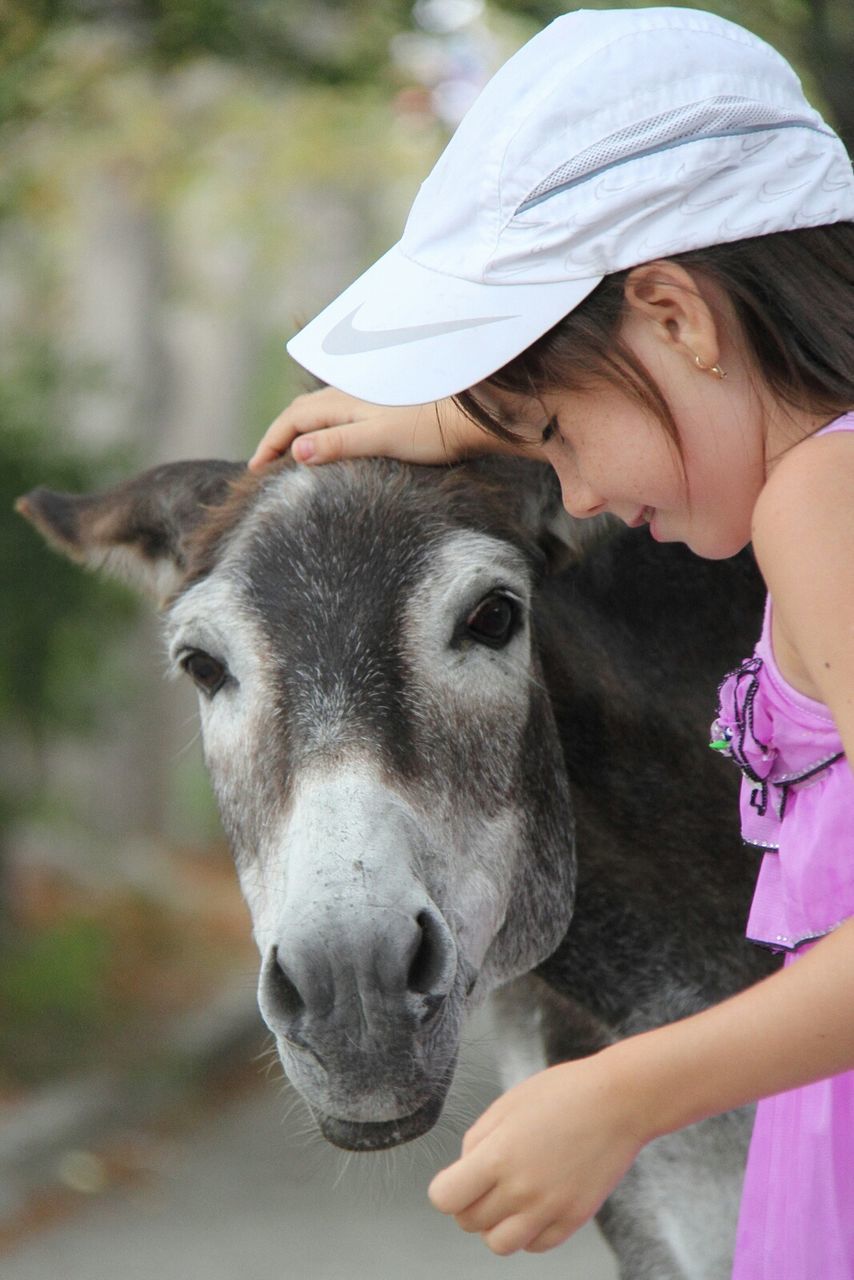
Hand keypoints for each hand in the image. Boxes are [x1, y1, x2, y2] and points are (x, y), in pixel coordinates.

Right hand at [248, 388, 496, 471]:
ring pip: (319, 413)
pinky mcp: (382, 409)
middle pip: (301, 413)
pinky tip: (330, 445)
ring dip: (299, 432)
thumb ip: (339, 444)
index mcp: (343, 401)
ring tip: (290, 457)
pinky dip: (321, 431)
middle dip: (279, 436)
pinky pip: (337, 417)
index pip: (291, 419)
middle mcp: (350, 395)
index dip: (269, 443)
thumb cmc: (430, 430)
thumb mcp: (380, 439)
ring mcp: (366, 400)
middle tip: (265, 465)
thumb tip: (297, 451)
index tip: (255, 469)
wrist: (470, 417)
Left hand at [428, 1054, 644, 1255]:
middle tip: (486, 1181)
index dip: (446, 1188)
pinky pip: (536, 1245)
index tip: (457, 1178)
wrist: (618, 1101)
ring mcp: (549, 1208)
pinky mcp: (574, 1218)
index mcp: (498, 1155)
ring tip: (508, 1197)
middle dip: (469, 1203)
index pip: (446, 1198)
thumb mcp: (507, 1104)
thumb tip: (463, 1172)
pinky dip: (528, 1231)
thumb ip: (476, 1141)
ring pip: (499, 1244)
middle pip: (469, 1222)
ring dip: (495, 1225)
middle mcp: (521, 1188)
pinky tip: (535, 1204)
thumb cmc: (562, 1093)